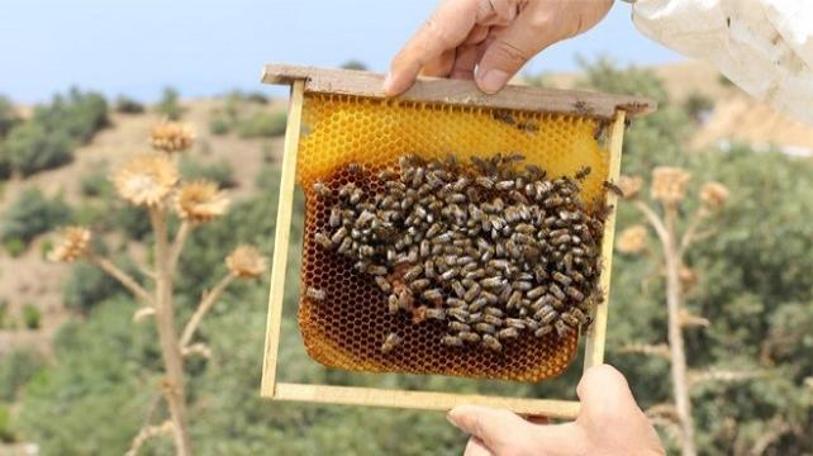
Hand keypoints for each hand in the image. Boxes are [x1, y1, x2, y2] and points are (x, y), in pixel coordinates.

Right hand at [384, 0, 613, 95]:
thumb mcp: (548, 19)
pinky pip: (480, 53)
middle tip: (421, 117)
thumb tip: (482, 87)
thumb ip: (512, 53)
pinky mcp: (501, 23)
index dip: (409, 62)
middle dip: (433, 80)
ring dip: (457, 83)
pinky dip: (478, 76)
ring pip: (459, 53)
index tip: (389, 89)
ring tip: (451, 115)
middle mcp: (475, 3)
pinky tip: (475, 99)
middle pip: (441, 45)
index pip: (435, 32)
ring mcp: (487, 13)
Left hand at [446, 365, 664, 454]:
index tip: (457, 412)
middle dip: (488, 439)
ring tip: (544, 446)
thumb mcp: (617, 413)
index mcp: (523, 451)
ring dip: (507, 454)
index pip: (484, 424)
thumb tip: (590, 380)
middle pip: (478, 455)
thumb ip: (597, 382)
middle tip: (522, 429)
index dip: (470, 414)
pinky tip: (559, 455)